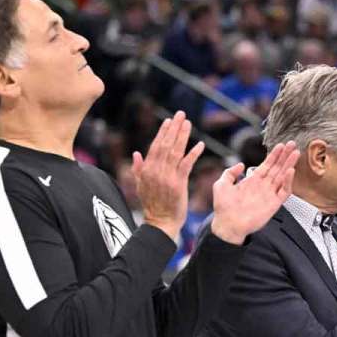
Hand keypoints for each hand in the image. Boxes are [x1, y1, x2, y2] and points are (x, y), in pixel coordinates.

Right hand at [132, 111, 204, 240]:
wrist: (160, 222)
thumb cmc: (152, 204)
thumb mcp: (141, 185)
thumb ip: (138, 168)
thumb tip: (136, 153)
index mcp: (147, 169)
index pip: (155, 146)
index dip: (162, 133)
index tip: (169, 121)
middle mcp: (156, 170)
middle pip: (166, 144)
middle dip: (174, 128)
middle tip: (180, 114)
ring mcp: (167, 176)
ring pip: (176, 151)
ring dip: (183, 136)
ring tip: (188, 123)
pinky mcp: (179, 184)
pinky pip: (187, 165)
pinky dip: (193, 153)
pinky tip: (199, 144)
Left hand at [209, 142, 300, 243]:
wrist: (227, 224)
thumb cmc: (223, 208)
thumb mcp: (221, 185)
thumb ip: (230, 173)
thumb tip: (240, 164)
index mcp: (252, 181)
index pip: (266, 165)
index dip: (274, 155)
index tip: (280, 145)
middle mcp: (263, 186)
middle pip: (277, 168)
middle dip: (285, 156)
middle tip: (292, 144)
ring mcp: (269, 194)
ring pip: (283, 176)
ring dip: (289, 164)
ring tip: (296, 153)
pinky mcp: (274, 204)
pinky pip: (284, 191)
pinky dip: (288, 181)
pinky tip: (290, 171)